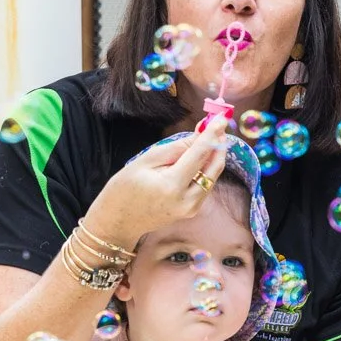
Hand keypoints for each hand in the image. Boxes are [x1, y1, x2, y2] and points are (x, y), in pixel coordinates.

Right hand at [82, 116, 229, 247]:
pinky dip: (206, 169)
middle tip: (219, 126)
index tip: (222, 118)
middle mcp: (187, 200)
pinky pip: (205, 185)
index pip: (200, 155)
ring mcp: (191, 208)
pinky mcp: (192, 211)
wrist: (119, 221)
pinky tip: (200, 157)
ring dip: (214, 156)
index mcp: (172, 185)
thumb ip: (176, 148)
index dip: (212, 134)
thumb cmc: (125, 188)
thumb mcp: (146, 160)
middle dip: (219, 145)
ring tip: (209, 137)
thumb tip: (199, 136)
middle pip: (214, 168)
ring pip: (212, 177)